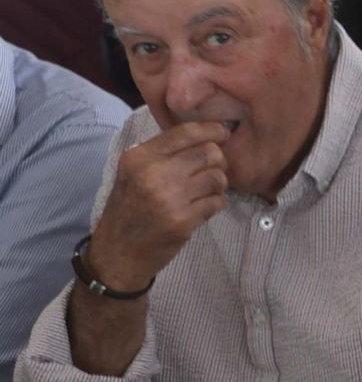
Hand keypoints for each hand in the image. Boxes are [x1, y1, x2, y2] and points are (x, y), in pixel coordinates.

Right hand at [87, 122, 230, 291]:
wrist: (118, 251)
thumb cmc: (130, 208)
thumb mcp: (133, 172)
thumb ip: (163, 152)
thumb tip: (206, 134)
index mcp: (139, 157)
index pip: (186, 132)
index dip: (212, 130)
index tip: (223, 134)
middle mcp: (153, 174)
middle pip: (209, 153)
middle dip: (218, 161)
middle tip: (213, 170)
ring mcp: (169, 198)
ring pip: (218, 177)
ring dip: (218, 184)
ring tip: (206, 191)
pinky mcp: (182, 221)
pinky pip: (217, 202)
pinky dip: (216, 203)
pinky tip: (203, 207)